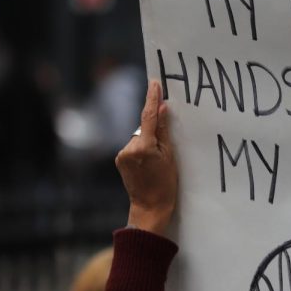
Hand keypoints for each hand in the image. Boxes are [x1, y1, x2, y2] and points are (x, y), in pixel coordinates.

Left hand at [117, 80, 176, 234]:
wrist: (149, 207)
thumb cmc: (165, 184)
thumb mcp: (170, 157)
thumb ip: (164, 131)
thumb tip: (162, 109)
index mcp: (144, 147)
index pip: (149, 116)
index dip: (152, 99)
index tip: (154, 84)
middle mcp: (129, 148)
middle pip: (144, 129)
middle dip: (154, 133)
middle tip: (163, 151)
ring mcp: (122, 154)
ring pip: (139, 138)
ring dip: (147, 143)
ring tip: (154, 163)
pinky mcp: (120, 159)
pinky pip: (133, 146)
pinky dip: (141, 150)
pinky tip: (146, 165)